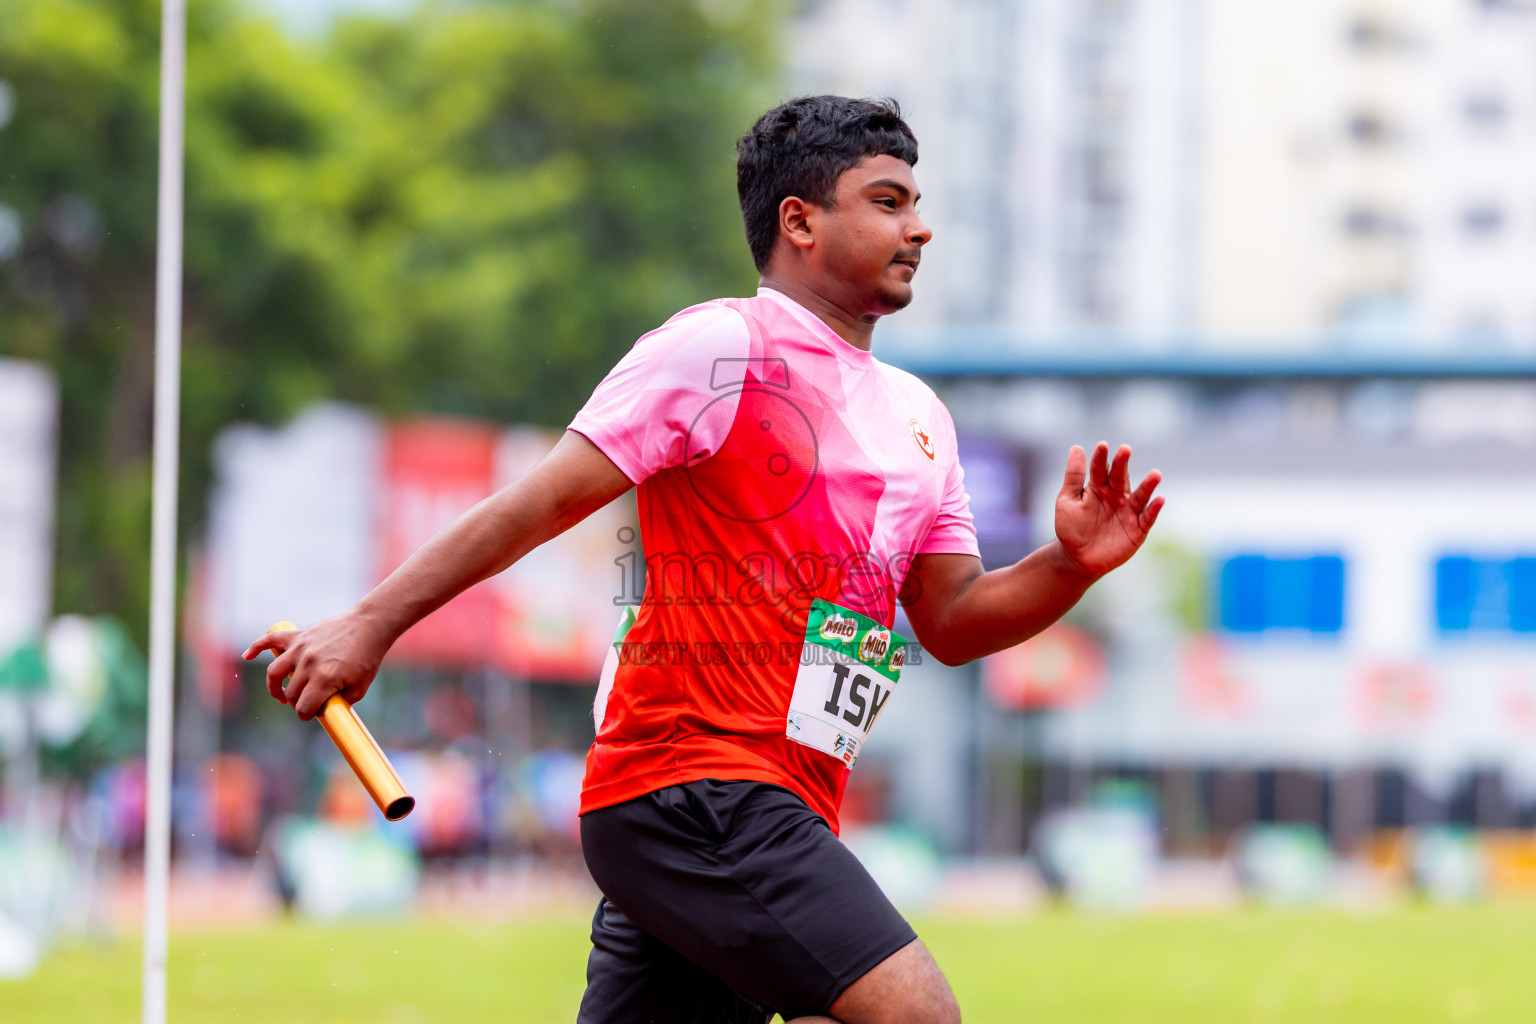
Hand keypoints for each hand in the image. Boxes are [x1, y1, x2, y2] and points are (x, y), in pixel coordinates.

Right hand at [242, 611, 389, 720]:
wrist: (369, 626)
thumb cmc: (367, 657)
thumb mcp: (360, 687)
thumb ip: (340, 703)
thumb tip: (322, 712)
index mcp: (325, 678)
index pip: (303, 708)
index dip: (306, 715)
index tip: (310, 714)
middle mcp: (309, 663)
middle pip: (290, 693)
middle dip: (296, 702)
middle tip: (306, 701)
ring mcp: (301, 648)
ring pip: (274, 673)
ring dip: (274, 687)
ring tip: (281, 694)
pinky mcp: (298, 635)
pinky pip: (271, 639)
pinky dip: (256, 647)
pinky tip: (247, 656)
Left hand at [1054, 442, 1163, 577]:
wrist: (1077, 558)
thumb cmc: (1071, 528)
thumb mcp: (1067, 501)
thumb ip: (1073, 477)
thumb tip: (1077, 447)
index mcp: (1098, 487)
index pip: (1101, 468)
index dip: (1101, 457)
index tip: (1102, 445)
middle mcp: (1116, 496)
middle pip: (1121, 477)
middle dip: (1123, 464)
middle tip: (1125, 449)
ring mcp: (1128, 512)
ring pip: (1140, 495)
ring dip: (1148, 485)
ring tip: (1156, 474)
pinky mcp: (1137, 529)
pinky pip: (1147, 517)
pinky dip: (1154, 509)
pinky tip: (1160, 499)